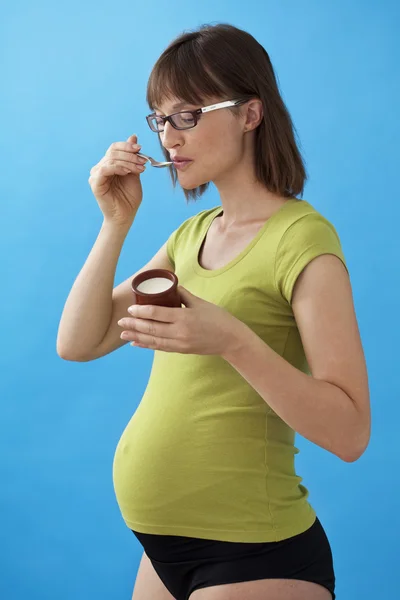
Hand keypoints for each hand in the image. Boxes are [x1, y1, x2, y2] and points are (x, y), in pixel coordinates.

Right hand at [89, 134, 146, 226]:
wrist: (125, 216)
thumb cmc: (129, 197)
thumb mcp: (134, 173)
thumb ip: (133, 157)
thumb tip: (133, 136)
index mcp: (108, 164)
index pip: (115, 148)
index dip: (127, 146)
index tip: (140, 149)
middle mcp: (100, 168)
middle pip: (113, 151)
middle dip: (130, 154)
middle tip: (143, 161)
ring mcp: (96, 175)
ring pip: (111, 159)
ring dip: (128, 162)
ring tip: (140, 169)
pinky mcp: (95, 183)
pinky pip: (105, 169)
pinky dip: (118, 168)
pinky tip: (127, 172)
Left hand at [117, 286, 244, 357]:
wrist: (231, 339)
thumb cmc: (218, 318)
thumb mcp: (200, 303)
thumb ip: (183, 295)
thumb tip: (169, 286)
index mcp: (184, 317)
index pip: (157, 314)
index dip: (141, 311)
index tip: (130, 308)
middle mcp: (180, 332)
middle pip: (151, 328)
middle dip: (134, 324)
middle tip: (120, 320)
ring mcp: (180, 343)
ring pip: (153, 340)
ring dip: (136, 336)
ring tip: (123, 333)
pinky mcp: (182, 350)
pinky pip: (161, 347)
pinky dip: (147, 345)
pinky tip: (136, 343)